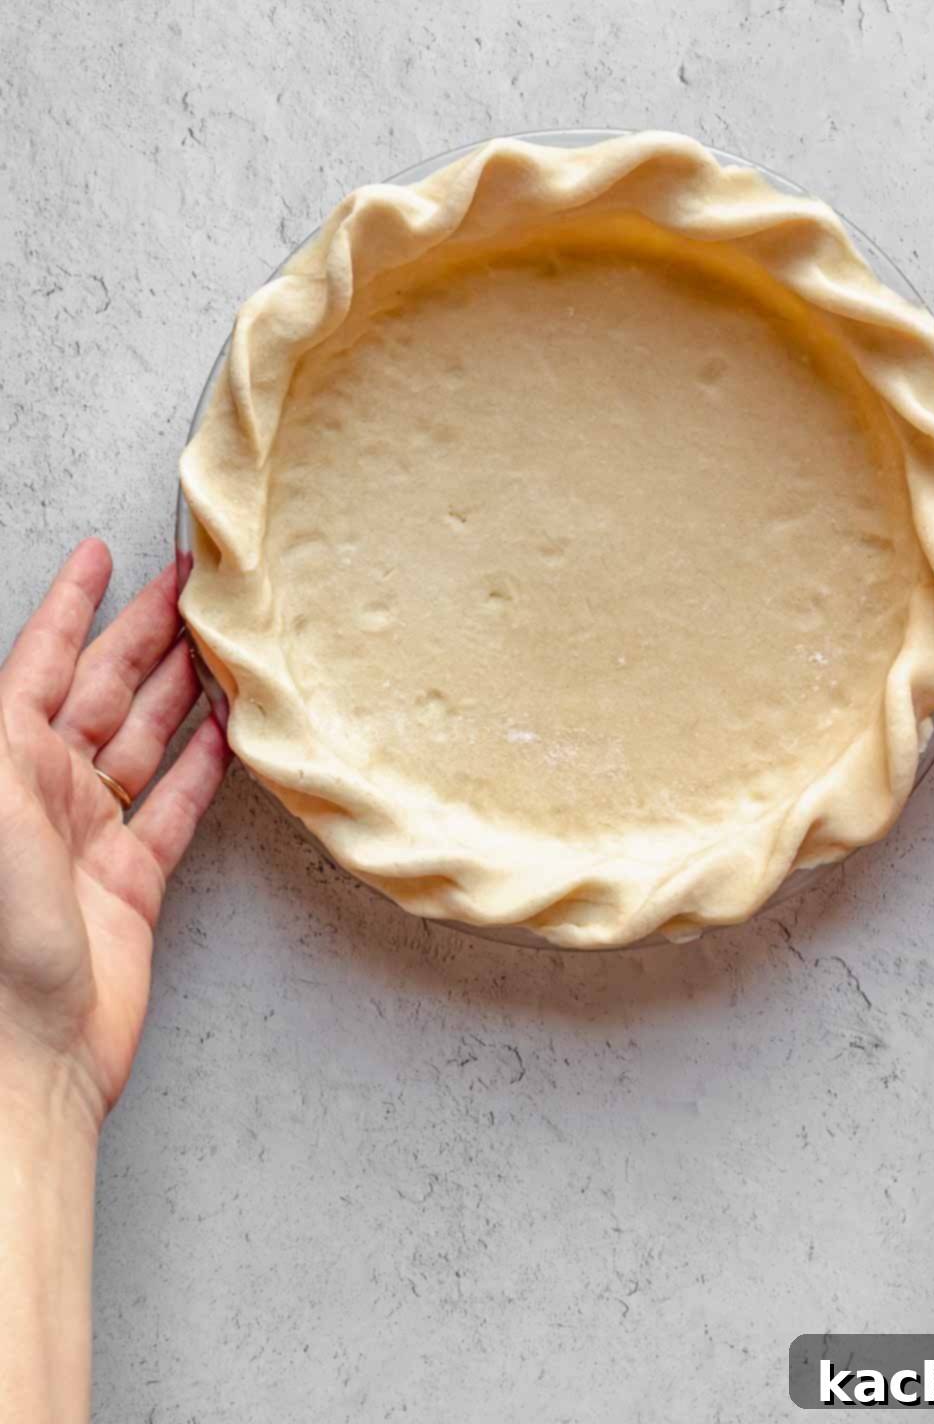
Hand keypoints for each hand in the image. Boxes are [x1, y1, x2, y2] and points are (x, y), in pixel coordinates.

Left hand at [0, 539, 229, 1129]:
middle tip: (194, 585)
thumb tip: (27, 668)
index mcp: (0, 761)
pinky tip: (234, 731)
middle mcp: (40, 790)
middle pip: (102, 689)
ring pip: (145, 739)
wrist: (25, 1053)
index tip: (102, 554)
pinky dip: (206, 765)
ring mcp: (86, 834)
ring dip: (185, 689)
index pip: (38, 660)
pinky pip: (174, 805)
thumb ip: (9, 731)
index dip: (71, 603)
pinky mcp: (129, 880)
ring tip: (226, 643)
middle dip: (145, 632)